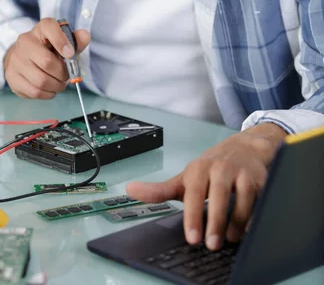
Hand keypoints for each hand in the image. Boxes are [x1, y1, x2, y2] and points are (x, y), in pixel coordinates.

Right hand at [4, 18, 89, 98]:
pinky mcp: (11, 76)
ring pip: (41, 81)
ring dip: (56, 86)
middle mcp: (25, 41)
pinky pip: (34, 92)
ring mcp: (16, 59)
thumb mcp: (65, 42)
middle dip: (62, 73)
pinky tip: (49, 89)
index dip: (62, 41)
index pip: (49, 27)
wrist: (23, 56)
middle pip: (47, 62)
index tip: (70, 54)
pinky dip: (47, 94)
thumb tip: (84, 36)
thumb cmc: (48, 49)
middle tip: (66, 76)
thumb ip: (76, 40)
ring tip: (59, 84)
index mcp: (41, 28)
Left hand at [127, 123, 286, 250]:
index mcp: (200, 169)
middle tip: (212, 244)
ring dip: (237, 222)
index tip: (192, 237)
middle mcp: (221, 168)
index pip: (195, 194)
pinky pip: (261, 199)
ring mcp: (243, 173)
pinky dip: (255, 215)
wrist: (244, 148)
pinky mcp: (261, 178)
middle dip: (215, 223)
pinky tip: (249, 226)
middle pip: (219, 197)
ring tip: (230, 237)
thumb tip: (130, 190)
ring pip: (243, 199)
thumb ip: (160, 190)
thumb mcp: (185, 179)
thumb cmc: (211, 168)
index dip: (193, 216)